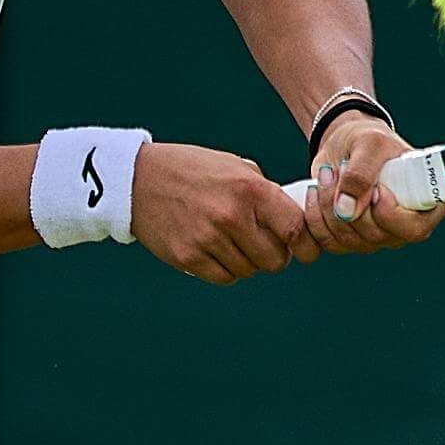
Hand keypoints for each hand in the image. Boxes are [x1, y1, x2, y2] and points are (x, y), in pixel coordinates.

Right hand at [133, 141, 319, 283]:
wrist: (138, 179)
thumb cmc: (192, 170)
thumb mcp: (234, 166)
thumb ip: (265, 192)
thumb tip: (294, 219)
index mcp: (250, 189)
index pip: (295, 229)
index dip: (306, 245)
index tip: (306, 251)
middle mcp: (231, 216)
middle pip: (275, 260)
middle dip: (275, 256)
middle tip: (265, 246)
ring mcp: (208, 239)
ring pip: (249, 271)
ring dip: (247, 262)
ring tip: (232, 242)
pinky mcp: (188, 257)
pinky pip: (224, 278)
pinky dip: (225, 269)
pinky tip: (216, 251)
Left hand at [303, 115, 444, 254]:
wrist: (346, 146)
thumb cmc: (369, 140)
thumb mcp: (369, 144)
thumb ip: (361, 174)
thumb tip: (347, 211)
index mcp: (427, 203)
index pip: (415, 228)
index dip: (391, 215)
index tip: (376, 189)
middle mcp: (405, 226)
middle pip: (377, 236)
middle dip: (350, 202)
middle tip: (340, 168)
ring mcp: (379, 237)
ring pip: (349, 240)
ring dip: (328, 206)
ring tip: (327, 173)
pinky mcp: (351, 240)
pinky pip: (329, 242)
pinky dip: (315, 217)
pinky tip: (316, 192)